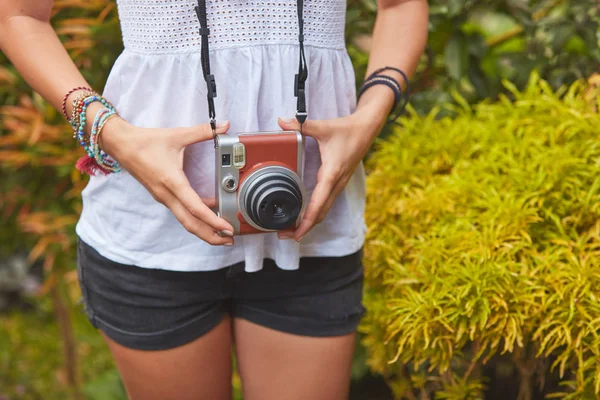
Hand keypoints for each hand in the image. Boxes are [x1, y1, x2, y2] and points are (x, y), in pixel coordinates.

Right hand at [98, 115, 234, 245]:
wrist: (120, 145)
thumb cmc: (146, 142)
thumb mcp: (177, 135)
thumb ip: (203, 131)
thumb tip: (225, 126)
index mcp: (172, 182)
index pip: (196, 208)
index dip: (213, 221)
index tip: (227, 228)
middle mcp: (167, 195)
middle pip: (191, 224)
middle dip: (211, 235)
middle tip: (230, 240)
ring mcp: (163, 198)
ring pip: (185, 221)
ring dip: (204, 229)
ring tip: (222, 232)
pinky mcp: (162, 196)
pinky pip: (181, 212)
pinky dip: (195, 218)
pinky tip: (210, 213)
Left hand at [277, 106, 384, 240]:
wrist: (367, 129)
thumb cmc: (347, 130)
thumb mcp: (323, 127)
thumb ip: (300, 126)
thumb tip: (282, 122)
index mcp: (331, 174)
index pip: (318, 204)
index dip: (306, 221)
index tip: (296, 233)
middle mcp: (336, 183)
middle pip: (320, 214)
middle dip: (304, 228)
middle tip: (286, 236)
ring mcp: (338, 184)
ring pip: (324, 210)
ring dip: (310, 222)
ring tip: (293, 230)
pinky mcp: (338, 182)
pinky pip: (326, 202)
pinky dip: (315, 212)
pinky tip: (305, 215)